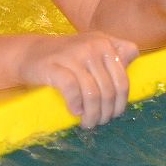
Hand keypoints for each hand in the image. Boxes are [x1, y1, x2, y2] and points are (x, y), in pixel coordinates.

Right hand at [18, 32, 139, 128]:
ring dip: (92, 114)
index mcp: (105, 43)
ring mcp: (73, 55)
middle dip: (106, 112)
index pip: (123, 79)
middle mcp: (92, 46)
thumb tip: (135, 60)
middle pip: (108, 90)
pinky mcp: (54, 66)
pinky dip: (76, 106)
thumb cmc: (66, 56)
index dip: (121, 99)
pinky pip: (73, 91)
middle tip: (99, 121)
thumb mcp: (92, 49)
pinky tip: (74, 111)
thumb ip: (114, 54)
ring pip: (93, 94)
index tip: (113, 109)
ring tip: (88, 122)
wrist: (30, 53)